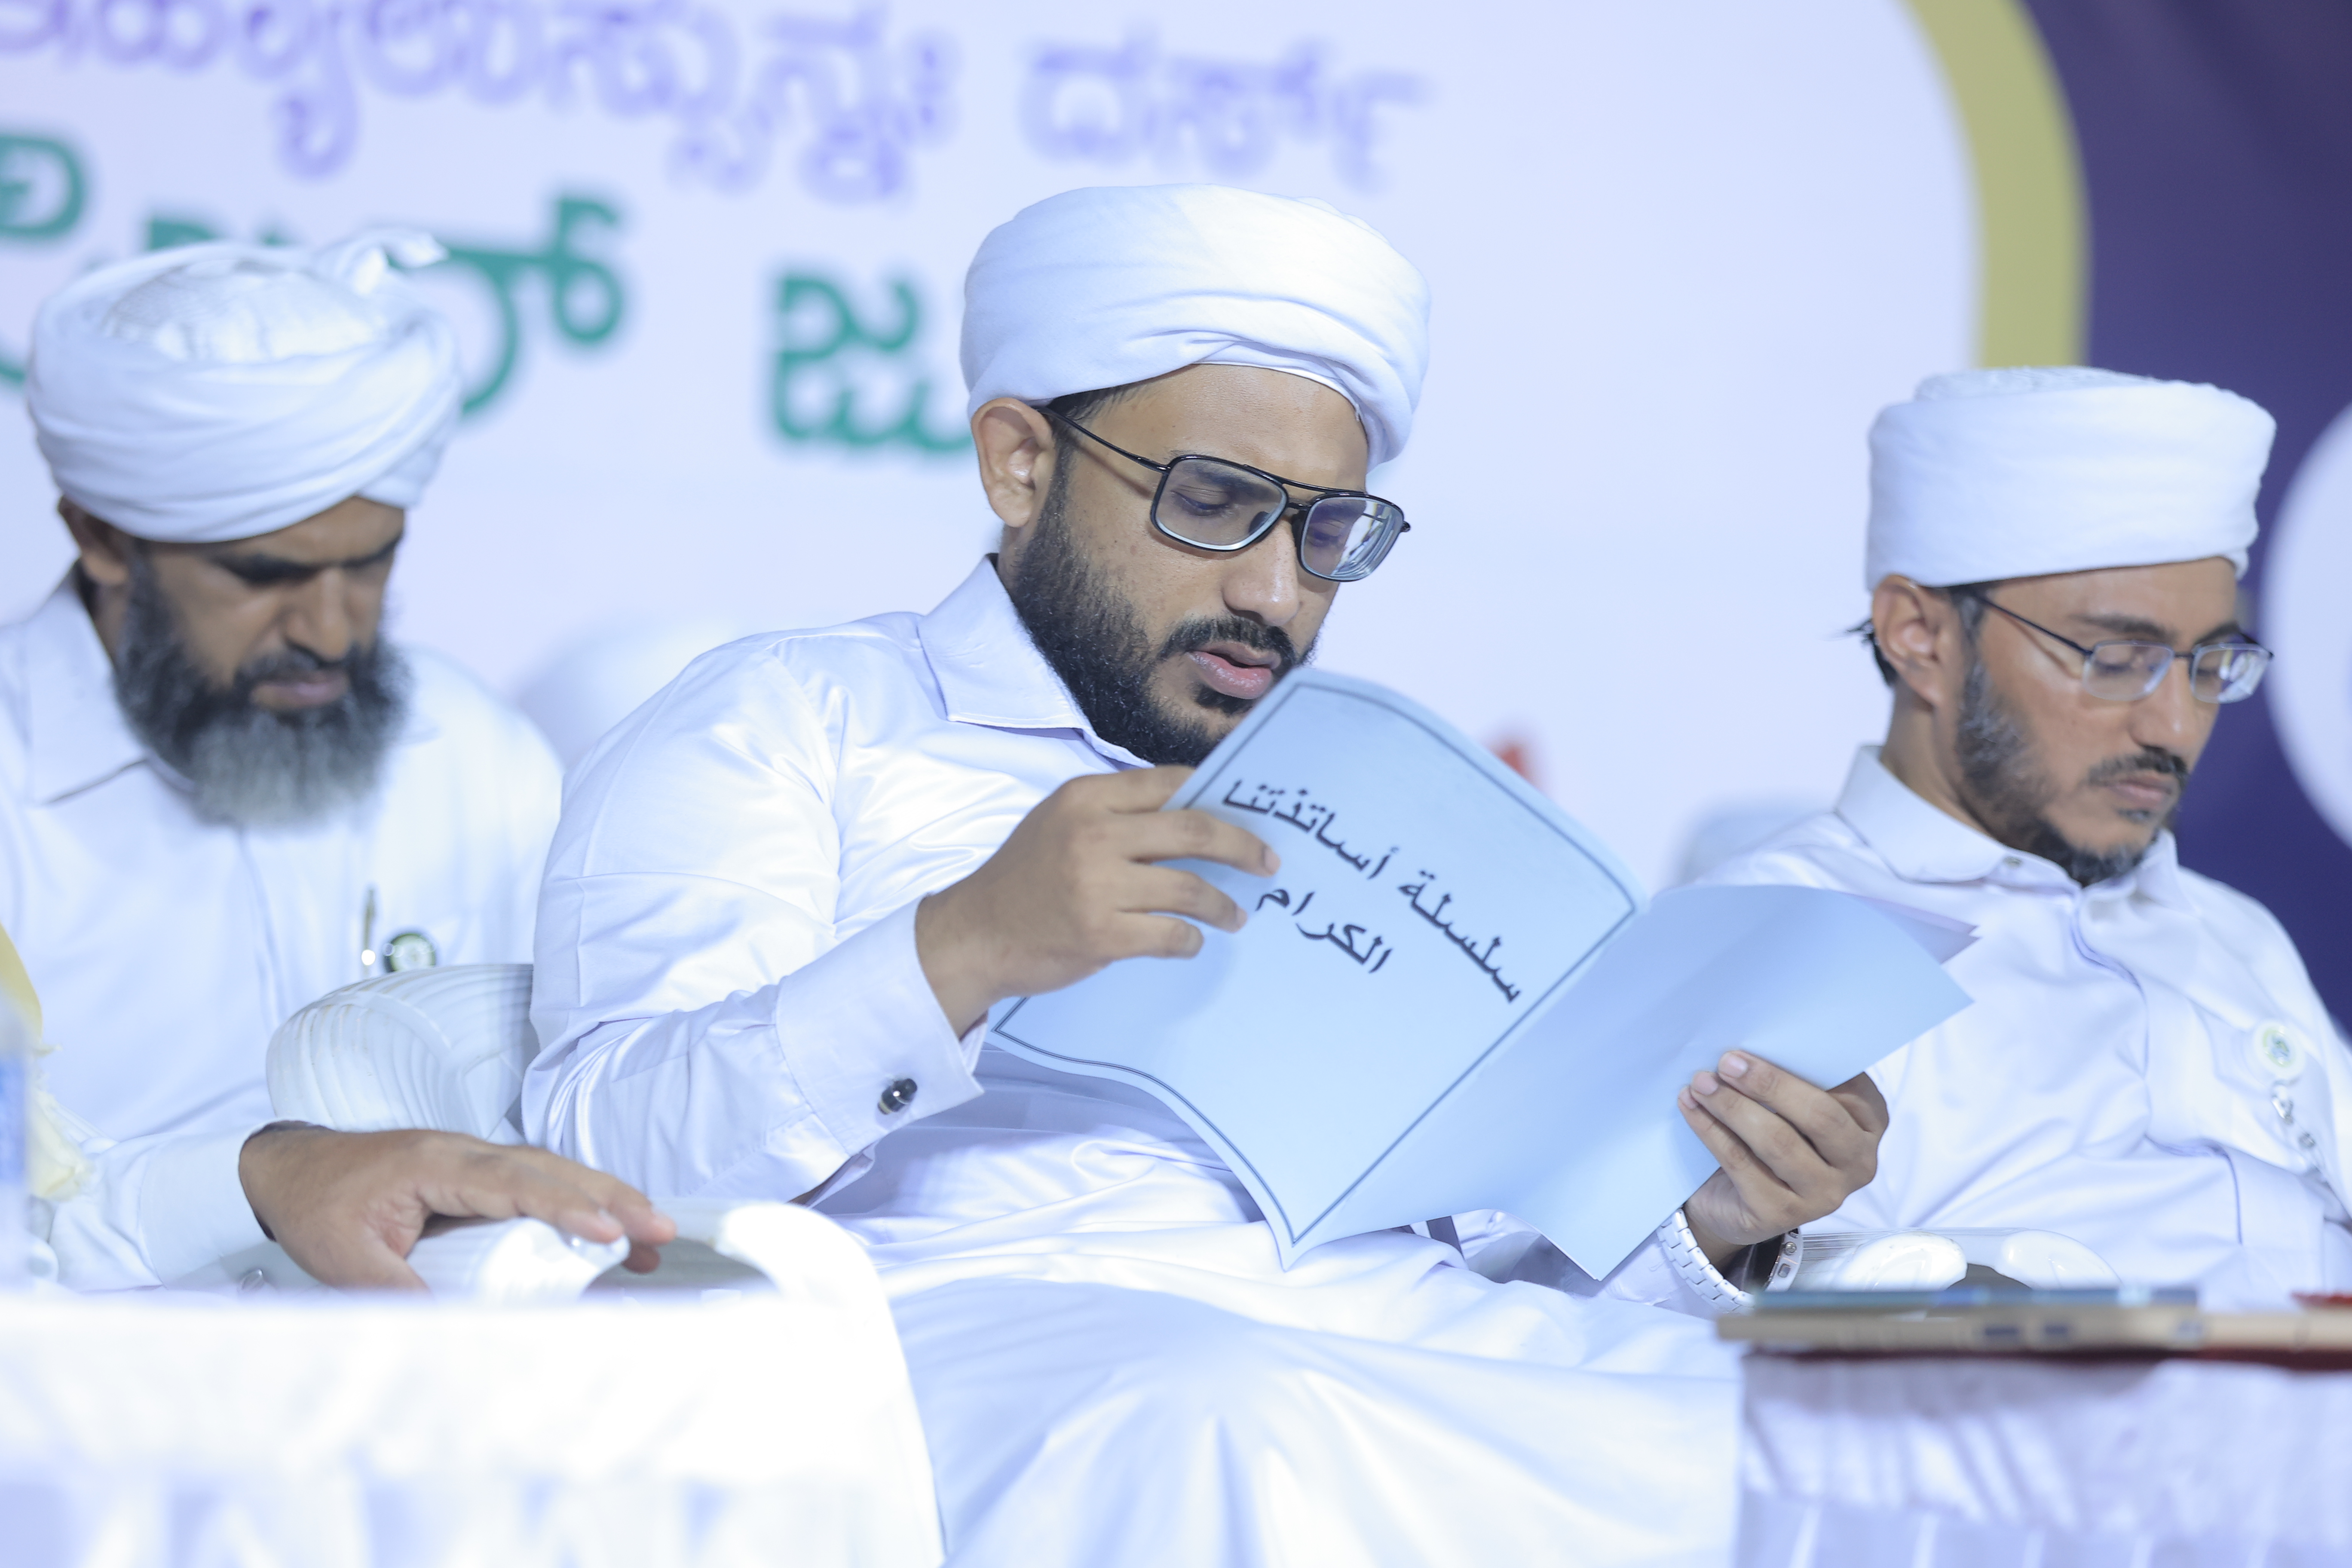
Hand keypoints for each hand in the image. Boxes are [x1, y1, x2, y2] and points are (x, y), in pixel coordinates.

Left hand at [239, 1125, 677, 1290]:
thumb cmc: (316, 1204)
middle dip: (611, 1198)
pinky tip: (603, 1228)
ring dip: (604, 1198)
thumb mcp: (344, 1260)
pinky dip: (577, 1200)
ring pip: (553, 1170)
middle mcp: (463, 1151)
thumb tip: (447, 1332)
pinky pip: (538, 1180)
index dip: (566, 1207)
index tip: (609, 1231)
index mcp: (434, 1165)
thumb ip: (395, 1293)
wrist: (289, 1168)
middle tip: (659, 1230)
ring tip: (648, 1236)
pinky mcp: (476, 1172)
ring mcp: (473, 1156)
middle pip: (552, 1168)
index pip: (514, 1183)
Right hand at [916, 766, 1279, 1033]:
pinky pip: (1171, 935)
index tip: (1246, 815)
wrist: (977, 933)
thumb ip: (1116, 813)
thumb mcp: (1060, 822)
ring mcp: (1097, 885)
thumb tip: (1193, 813)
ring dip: (1223, 904)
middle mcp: (1093, 834)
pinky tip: (1192, 942)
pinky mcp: (1101, 933)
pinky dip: (1191, 940)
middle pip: (1194, 829)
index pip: (1171, 783)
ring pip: (1190, 888)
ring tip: (1236, 914)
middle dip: (1243, 846)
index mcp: (1085, 797)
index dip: (1216, 796)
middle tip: (1268, 862)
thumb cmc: (1024, 878)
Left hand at [1677, 1052, 1886, 1268]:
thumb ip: (1791, 1078)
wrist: (1735, 1200)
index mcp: (1869, 1123)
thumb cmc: (1771, 1137)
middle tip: (1727, 1061)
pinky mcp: (1782, 1215)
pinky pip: (1742, 1164)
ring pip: (1777, 1141)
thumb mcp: (1790, 1105)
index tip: (1762, 1039)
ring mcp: (1824, 1195)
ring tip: (1701, 1082)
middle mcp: (1857, 1163)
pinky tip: (1691, 1107)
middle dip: (1769, 1083)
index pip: (1846, 1086)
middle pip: (1818, 1115)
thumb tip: (1759, 1045)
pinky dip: (1711, 1130)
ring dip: (1733, 1106)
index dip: (1804, 1061)